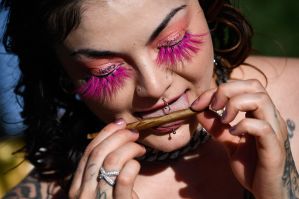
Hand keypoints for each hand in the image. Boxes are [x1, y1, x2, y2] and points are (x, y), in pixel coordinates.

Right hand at [69, 119, 145, 198]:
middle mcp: (83, 193)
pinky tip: (138, 165)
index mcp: (78, 186)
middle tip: (134, 133)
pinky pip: (124, 178)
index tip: (120, 123)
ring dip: (129, 148)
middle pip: (98, 153)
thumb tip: (116, 137)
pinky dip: (133, 165)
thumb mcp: (102, 187)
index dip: (105, 133)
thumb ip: (102, 169)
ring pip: (111, 161)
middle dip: (118, 137)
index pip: (89, 151)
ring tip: (141, 149)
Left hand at [191, 79, 288, 198]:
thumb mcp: (229, 143)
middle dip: (228, 90)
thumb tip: (198, 111)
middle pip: (254, 85)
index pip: (242, 87)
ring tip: (223, 120)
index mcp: (260, 114)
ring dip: (235, 104)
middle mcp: (270, 118)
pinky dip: (243, 126)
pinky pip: (262, 127)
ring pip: (261, 100)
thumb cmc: (252, 166)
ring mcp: (274, 131)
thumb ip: (216, 127)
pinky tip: (233, 134)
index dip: (217, 90)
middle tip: (213, 106)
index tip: (198, 104)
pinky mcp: (274, 148)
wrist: (268, 192)